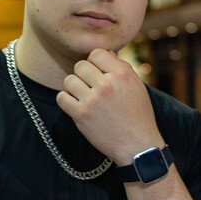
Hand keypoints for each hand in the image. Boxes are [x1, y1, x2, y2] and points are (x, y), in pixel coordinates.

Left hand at [56, 49, 162, 164]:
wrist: (137, 146)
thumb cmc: (139, 116)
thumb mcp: (137, 87)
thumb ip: (121, 68)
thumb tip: (106, 53)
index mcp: (122, 74)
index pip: (96, 53)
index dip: (95, 62)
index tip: (98, 73)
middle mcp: (107, 84)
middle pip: (80, 66)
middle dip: (84, 75)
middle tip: (90, 86)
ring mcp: (92, 100)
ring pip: (69, 80)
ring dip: (74, 87)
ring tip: (83, 96)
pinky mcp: (81, 115)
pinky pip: (61, 97)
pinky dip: (66, 100)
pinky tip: (76, 105)